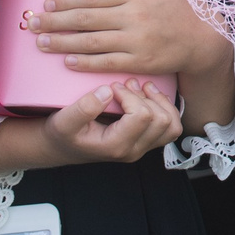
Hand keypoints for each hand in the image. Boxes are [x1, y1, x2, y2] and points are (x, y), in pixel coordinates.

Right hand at [21, 81, 186, 168]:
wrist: (63, 146)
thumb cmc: (63, 134)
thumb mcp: (64, 121)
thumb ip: (83, 108)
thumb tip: (108, 92)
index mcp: (116, 146)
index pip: (142, 116)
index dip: (131, 95)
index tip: (114, 86)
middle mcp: (133, 150)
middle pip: (161, 120)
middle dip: (147, 97)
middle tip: (128, 84)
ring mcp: (142, 148)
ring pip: (171, 126)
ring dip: (160, 102)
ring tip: (142, 88)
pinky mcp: (146, 142)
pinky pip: (170, 128)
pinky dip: (165, 109)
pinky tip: (148, 97)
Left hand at [29, 0, 232, 81]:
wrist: (205, 40)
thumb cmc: (186, 5)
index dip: (67, 0)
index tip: (46, 3)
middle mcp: (134, 16)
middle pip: (86, 19)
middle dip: (55, 22)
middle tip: (31, 23)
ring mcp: (137, 41)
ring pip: (91, 42)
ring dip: (63, 43)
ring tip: (41, 43)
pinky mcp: (140, 62)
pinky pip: (107, 63)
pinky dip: (85, 63)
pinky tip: (67, 61)